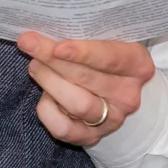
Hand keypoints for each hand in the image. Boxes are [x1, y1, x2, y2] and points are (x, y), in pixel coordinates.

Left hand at [18, 33, 155, 147]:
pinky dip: (48, 111)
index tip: (58, 46)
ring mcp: (112, 119)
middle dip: (54, 61)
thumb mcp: (106, 42)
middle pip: (87, 78)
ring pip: (76, 104)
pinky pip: (64, 128)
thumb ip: (84, 35)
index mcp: (138, 65)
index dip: (83, 53)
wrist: (117, 95)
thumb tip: (44, 30)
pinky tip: (44, 97)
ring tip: (35, 66)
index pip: (110, 58)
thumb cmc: (104, 60)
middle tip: (30, 44)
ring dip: (50, 82)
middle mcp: (128, 95)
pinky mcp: (92, 137)